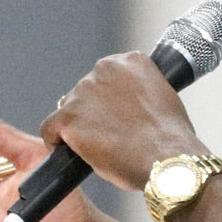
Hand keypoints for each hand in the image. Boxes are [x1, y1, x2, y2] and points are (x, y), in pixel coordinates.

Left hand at [40, 52, 205, 190]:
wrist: (166, 160)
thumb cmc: (171, 139)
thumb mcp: (163, 98)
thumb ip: (139, 93)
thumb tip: (125, 107)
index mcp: (130, 61)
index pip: (106, 77)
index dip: (109, 100)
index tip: (116, 116)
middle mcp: (104, 69)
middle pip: (85, 92)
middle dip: (92, 113)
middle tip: (109, 136)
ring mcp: (83, 93)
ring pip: (69, 110)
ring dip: (78, 127)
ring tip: (99, 148)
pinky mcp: (67, 117)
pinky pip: (50, 128)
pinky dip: (58, 141)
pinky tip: (73, 152)